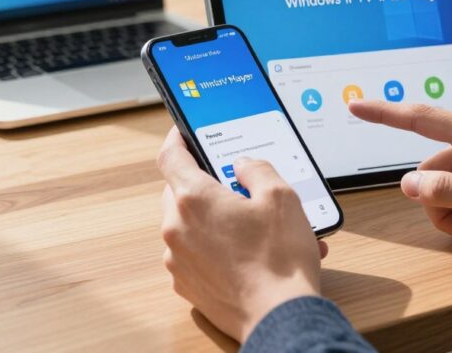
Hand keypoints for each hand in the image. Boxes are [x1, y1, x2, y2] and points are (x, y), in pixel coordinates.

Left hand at [156, 127, 327, 341]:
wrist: (279, 318)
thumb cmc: (280, 261)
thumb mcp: (281, 197)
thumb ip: (257, 169)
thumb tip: (243, 166)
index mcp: (194, 199)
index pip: (170, 155)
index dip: (177, 138)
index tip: (184, 132)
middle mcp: (176, 228)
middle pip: (179, 191)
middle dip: (204, 183)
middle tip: (235, 185)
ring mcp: (178, 260)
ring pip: (187, 224)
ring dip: (212, 218)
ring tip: (253, 225)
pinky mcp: (186, 284)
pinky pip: (194, 253)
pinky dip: (214, 247)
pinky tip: (248, 252)